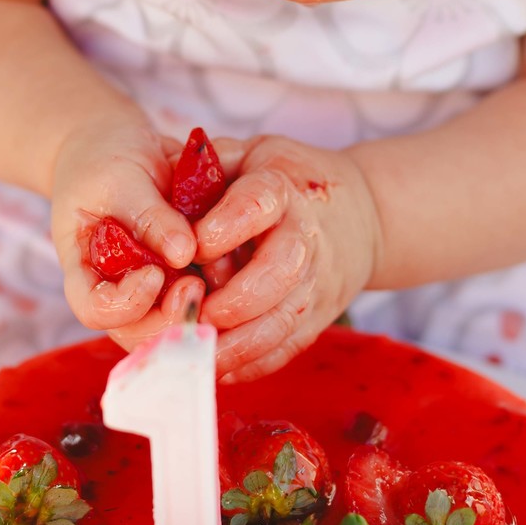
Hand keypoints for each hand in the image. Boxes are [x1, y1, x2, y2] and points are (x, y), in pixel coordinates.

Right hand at [50, 119, 205, 345]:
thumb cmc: (105, 161)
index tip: (153, 273)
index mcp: (85, 273)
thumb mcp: (120, 179)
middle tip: (196, 286)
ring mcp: (151, 291)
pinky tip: (230, 266)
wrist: (120, 149)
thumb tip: (185, 252)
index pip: (97, 311)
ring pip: (175, 326)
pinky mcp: (182, 280)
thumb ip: (148, 216)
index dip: (127, 303)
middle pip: (140, 333)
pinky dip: (219, 292)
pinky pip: (203, 302)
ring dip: (200, 310)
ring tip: (215, 274)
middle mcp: (118, 291)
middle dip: (171, 317)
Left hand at [194, 135, 382, 381]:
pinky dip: (254, 364)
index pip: (259, 205)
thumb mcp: (251, 155)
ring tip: (198, 354)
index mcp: (282, 191)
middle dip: (238, 299)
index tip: (196, 246)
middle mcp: (305, 239)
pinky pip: (288, 347)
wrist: (360, 216)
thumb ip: (209, 166)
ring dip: (241, 344)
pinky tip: (218, 369)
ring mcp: (315, 284)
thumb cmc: (286, 181)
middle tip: (197, 313)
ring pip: (284, 320)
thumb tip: (165, 183)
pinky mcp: (317, 318)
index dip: (228, 225)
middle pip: (280, 273)